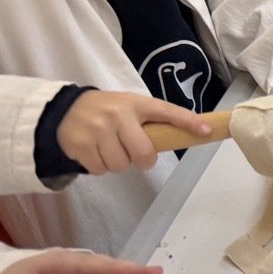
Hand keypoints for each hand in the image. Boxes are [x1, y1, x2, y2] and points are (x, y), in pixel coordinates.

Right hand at [58, 90, 210, 175]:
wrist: (65, 108)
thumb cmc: (108, 110)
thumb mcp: (131, 106)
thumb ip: (151, 120)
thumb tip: (184, 136)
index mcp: (136, 104)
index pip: (167, 111)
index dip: (188, 122)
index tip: (206, 131)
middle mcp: (119, 115)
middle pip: (143, 153)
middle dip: (144, 161)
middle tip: (138, 156)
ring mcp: (98, 130)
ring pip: (121, 165)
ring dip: (119, 164)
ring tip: (112, 149)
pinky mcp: (81, 145)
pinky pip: (101, 169)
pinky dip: (101, 167)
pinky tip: (96, 152)